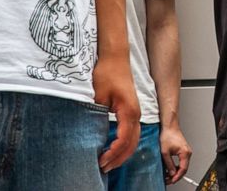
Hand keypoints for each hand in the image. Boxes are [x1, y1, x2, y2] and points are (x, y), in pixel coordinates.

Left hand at [92, 55, 140, 170]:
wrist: (115, 57)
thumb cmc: (108, 72)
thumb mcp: (98, 96)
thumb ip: (97, 116)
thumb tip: (91, 134)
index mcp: (129, 111)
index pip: (123, 140)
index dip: (113, 154)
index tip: (101, 161)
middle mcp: (136, 113)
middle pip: (132, 144)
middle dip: (119, 159)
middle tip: (104, 168)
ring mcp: (135, 111)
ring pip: (135, 139)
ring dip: (123, 153)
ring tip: (109, 162)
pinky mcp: (132, 109)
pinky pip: (132, 131)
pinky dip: (125, 144)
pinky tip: (115, 147)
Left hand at [159, 124, 191, 184]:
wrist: (169, 127)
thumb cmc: (168, 135)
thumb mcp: (165, 152)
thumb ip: (169, 164)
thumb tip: (171, 173)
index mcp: (185, 152)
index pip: (183, 169)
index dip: (177, 177)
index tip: (172, 181)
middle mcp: (187, 152)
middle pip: (184, 168)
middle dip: (176, 175)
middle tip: (169, 180)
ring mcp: (186, 151)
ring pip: (183, 165)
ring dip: (176, 171)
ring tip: (168, 175)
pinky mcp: (183, 150)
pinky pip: (182, 161)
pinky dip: (177, 166)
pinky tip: (171, 169)